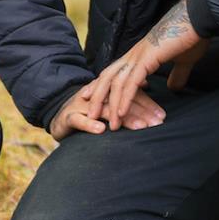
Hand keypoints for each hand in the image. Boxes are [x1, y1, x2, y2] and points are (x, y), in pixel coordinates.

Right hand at [48, 80, 166, 139]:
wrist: (56, 114)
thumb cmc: (87, 112)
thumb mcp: (108, 104)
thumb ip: (127, 99)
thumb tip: (148, 89)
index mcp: (107, 90)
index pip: (129, 93)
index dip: (147, 104)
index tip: (162, 116)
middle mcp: (96, 94)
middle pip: (121, 100)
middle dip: (141, 112)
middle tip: (157, 123)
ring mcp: (82, 104)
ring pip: (104, 110)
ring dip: (123, 118)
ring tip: (140, 127)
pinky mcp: (68, 116)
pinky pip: (79, 120)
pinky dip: (90, 125)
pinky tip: (101, 130)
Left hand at [84, 0, 208, 125]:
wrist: (199, 18)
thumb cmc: (192, 36)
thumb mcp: (183, 61)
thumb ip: (176, 75)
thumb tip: (173, 88)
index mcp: (139, 54)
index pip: (114, 72)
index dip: (102, 85)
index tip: (93, 98)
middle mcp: (134, 55)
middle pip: (108, 77)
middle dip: (98, 97)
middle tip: (91, 115)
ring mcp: (139, 56)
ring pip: (116, 83)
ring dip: (111, 105)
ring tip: (110, 125)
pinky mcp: (147, 58)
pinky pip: (131, 82)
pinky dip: (125, 99)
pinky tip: (122, 113)